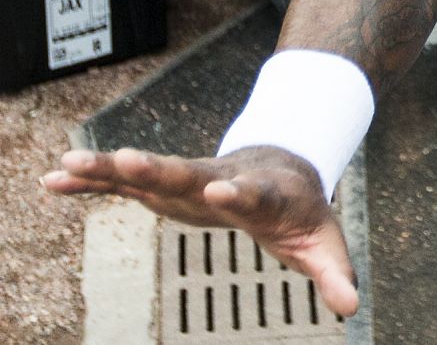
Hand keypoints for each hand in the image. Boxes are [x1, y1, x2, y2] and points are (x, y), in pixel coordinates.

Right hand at [44, 145, 358, 316]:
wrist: (283, 166)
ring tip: (69, 162)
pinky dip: (92, 181)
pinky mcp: (165, 184)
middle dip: (160, 168)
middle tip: (129, 159)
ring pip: (149, 171)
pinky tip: (55, 180)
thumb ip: (333, 272)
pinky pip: (124, 183)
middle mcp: (222, 178)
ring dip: (110, 167)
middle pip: (191, 173)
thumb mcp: (321, 242)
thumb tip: (350, 307)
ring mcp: (190, 179)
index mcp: (264, 194)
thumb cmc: (300, 210)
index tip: (221, 189)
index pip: (251, 193)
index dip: (238, 192)